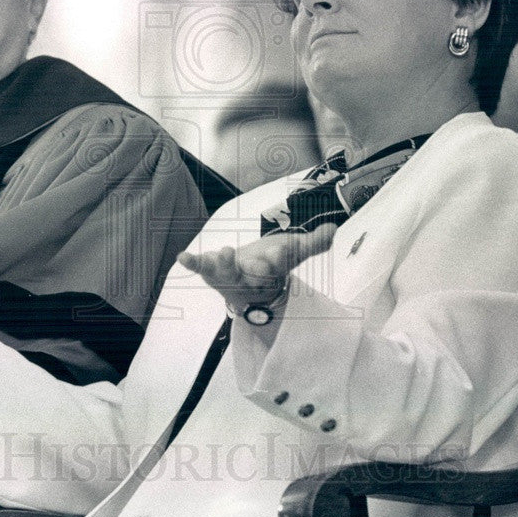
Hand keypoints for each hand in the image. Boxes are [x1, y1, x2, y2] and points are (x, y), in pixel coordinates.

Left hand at [178, 223, 335, 314]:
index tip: (283, 248)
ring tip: (225, 252)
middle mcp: (250, 275)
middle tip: (261, 261)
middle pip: (255, 274)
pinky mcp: (212, 270)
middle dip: (258, 268)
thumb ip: (313, 243)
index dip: (281, 256)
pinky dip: (192, 263)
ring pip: (228, 273)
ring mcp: (229, 275)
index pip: (279, 263)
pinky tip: (182, 257)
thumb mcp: (293, 251)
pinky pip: (201, 268)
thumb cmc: (270, 265)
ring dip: (225, 265)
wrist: (246, 287)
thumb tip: (335, 228)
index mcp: (272, 269)